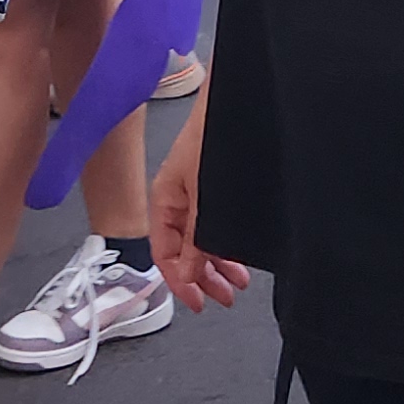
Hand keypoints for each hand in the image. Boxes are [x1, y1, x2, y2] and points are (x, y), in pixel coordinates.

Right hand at [150, 110, 251, 313]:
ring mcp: (198, 193)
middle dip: (203, 277)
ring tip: (238, 282)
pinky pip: (217, 224)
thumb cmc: (213, 134)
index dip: (179, 282)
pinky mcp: (217, 187)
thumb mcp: (204, 195)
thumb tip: (187, 274)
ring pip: (203, 239)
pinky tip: (239, 255)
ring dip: (218, 263)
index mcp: (164, 200)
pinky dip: (227, 243)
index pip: (163, 253)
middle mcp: (179, 200)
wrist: (238, 99)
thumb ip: (196, 237)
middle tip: (224, 298)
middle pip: (184, 250)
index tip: (197, 303)